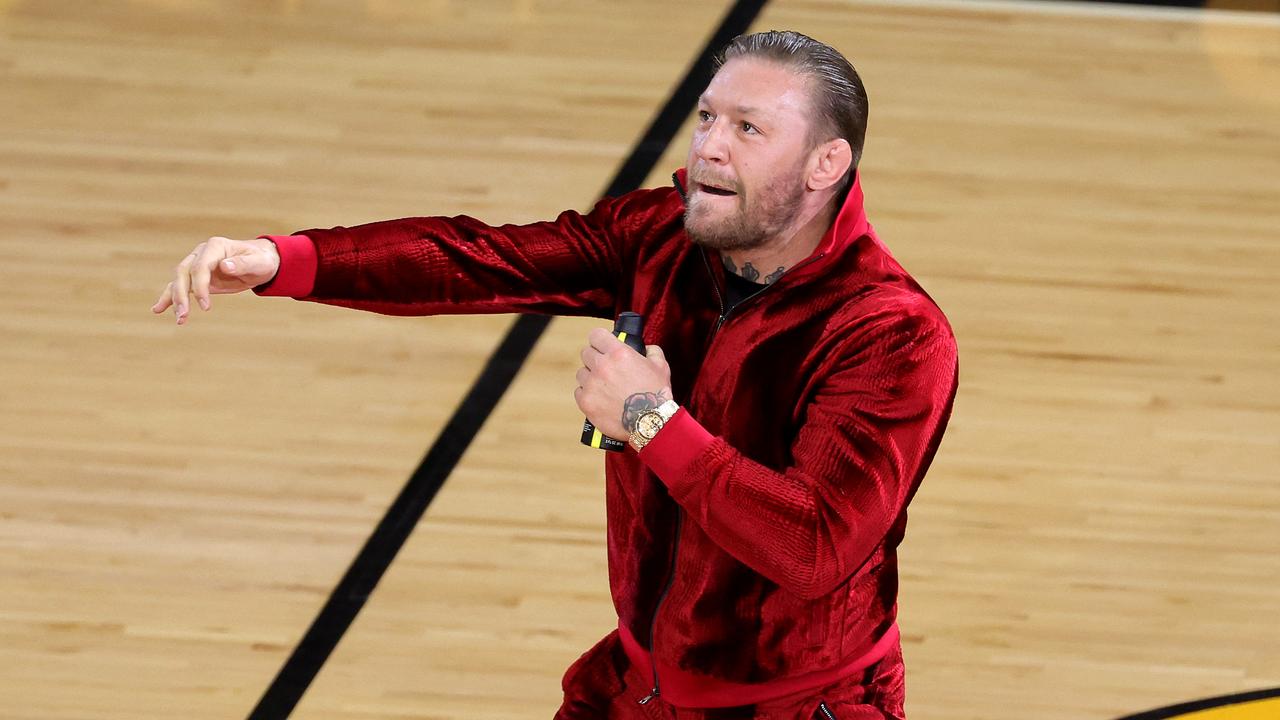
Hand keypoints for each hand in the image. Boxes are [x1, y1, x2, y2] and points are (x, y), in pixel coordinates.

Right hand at [151, 236, 279, 324]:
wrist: (262, 261)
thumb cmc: (262, 260)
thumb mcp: (258, 262)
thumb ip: (243, 263)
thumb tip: (225, 266)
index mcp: (215, 246)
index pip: (200, 267)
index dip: (200, 286)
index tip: (205, 306)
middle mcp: (201, 254)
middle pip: (183, 273)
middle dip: (181, 295)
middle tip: (184, 315)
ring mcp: (197, 265)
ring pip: (178, 281)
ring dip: (174, 300)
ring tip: (178, 319)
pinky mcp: (197, 278)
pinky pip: (180, 287)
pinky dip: (170, 298)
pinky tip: (159, 309)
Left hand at [574, 327, 672, 440]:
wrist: (649, 423)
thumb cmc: (657, 395)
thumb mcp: (661, 366)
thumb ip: (652, 351)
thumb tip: (645, 348)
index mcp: (618, 353)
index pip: (596, 335)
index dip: (599, 340)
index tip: (602, 345)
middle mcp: (602, 366)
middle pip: (586, 353)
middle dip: (595, 358)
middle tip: (605, 367)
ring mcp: (591, 384)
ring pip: (581, 373)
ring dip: (590, 377)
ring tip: (604, 386)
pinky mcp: (586, 402)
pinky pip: (579, 392)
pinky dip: (587, 394)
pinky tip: (599, 398)